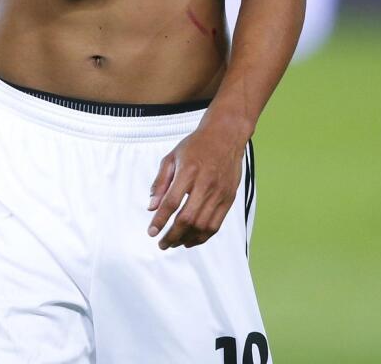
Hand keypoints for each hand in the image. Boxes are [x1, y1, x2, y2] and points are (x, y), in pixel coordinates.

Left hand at [147, 123, 244, 248]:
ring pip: (203, 225)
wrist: (226, 136)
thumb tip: (151, 207)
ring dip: (187, 239)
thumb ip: (160, 182)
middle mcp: (205, 183)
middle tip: (162, 244)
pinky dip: (203, 236)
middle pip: (188, 218)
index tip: (151, 232)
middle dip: (172, 235)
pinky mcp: (229, 198)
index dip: (160, 220)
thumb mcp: (172, 157)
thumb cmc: (196, 145)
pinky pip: (216, 224)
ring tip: (175, 243)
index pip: (172, 202)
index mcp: (188, 171)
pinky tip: (191, 240)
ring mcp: (220, 192)